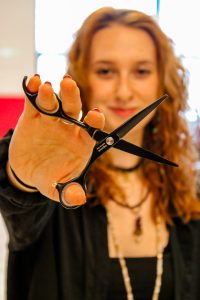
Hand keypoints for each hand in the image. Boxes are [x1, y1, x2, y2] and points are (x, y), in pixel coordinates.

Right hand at [8, 74, 104, 205]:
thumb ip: (69, 193)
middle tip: (68, 84)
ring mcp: (51, 119)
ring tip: (45, 87)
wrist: (29, 172)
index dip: (95, 121)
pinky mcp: (34, 116)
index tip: (95, 115)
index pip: (92, 128)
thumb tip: (79, 199)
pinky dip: (33, 92)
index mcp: (82, 141)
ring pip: (54, 102)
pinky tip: (32, 82)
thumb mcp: (59, 189)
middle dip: (72, 96)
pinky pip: (34, 102)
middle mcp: (69, 127)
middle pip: (73, 108)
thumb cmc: (51, 178)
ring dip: (50, 93)